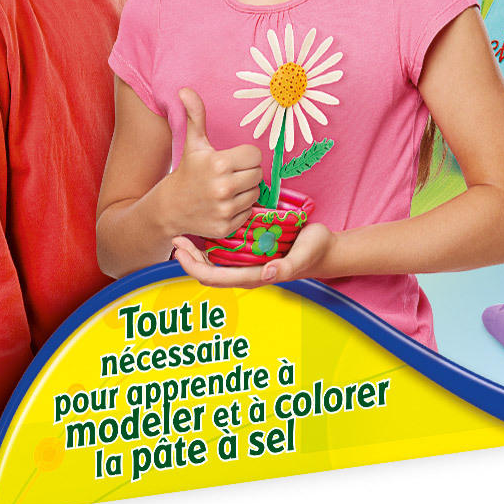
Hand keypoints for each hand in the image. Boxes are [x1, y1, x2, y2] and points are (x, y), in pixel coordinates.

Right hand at [156, 89, 265, 239]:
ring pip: (256, 194)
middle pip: (258, 175)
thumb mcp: (193, 143)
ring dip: (246, 191)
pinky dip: (240, 209)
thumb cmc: (187, 171)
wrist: (170, 208)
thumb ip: (195, 115)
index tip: (232, 159)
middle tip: (230, 174)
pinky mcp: (226, 228)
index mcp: (218, 163)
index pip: (255, 156)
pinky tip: (225, 204)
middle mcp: (223, 188)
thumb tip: (185, 90)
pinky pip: (249, 213)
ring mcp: (224, 210)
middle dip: (247, 173)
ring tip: (228, 188)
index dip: (246, 156)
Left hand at [171, 224, 336, 289]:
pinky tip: (208, 225)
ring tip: (185, 231)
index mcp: (253, 276)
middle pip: (208, 270)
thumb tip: (266, 273)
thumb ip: (286, 267)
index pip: (214, 277)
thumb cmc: (315, 251)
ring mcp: (249, 262)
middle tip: (176, 237)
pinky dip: (213, 241)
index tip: (180, 249)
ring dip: (198, 249)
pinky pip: (228, 250)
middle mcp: (246, 271)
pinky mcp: (253, 251)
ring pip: (215, 260)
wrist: (327, 248)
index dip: (193, 266)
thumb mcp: (303, 256)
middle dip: (189, 257)